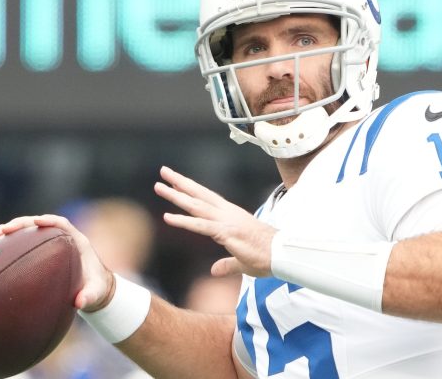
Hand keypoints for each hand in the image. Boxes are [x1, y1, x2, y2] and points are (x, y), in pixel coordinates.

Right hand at [0, 215, 114, 311]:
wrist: (94, 290)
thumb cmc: (96, 289)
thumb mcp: (96, 294)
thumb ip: (89, 296)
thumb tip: (79, 303)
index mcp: (77, 242)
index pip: (62, 224)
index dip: (49, 221)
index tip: (37, 222)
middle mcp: (62, 239)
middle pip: (38, 224)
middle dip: (20, 224)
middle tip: (3, 230)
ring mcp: (50, 244)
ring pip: (28, 232)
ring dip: (10, 232)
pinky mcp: (41, 252)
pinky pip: (24, 245)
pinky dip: (9, 246)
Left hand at [154, 166, 275, 277]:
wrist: (283, 255)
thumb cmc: (266, 256)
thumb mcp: (242, 261)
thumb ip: (226, 265)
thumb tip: (215, 270)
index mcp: (231, 216)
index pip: (207, 199)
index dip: (191, 190)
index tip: (176, 182)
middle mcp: (227, 213)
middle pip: (199, 195)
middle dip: (180, 183)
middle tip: (163, 171)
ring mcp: (226, 221)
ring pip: (196, 206)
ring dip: (176, 196)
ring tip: (158, 186)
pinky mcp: (227, 232)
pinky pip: (200, 226)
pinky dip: (183, 221)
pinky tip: (168, 217)